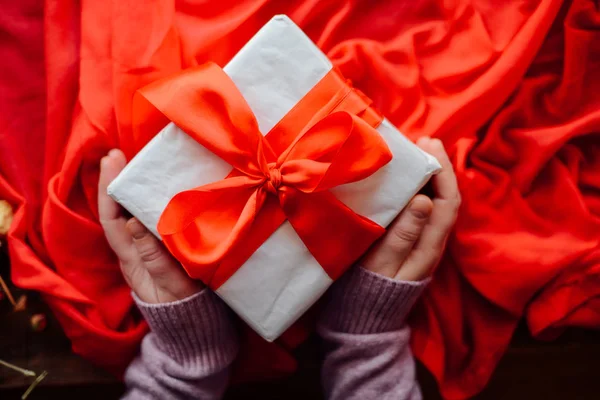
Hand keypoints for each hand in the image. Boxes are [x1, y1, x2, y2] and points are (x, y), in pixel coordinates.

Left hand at [98, 149, 202, 302]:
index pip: (112, 218)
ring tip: (137, 163)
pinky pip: (150, 219)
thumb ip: (154, 257)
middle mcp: (134, 251)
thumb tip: (132, 221)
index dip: (109, 188)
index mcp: (132, 259)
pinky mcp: (164, 250)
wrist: (197, 326)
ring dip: (133, 188)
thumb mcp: (171, 285)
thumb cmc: (185, 307)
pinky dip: (150, 200)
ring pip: (133, 214)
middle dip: (116, 181)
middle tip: (120, 152)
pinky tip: (159, 187)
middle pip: (118, 211)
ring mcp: (148, 250)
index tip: (112, 159)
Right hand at [361, 138, 459, 280]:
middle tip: (424, 140)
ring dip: (428, 177)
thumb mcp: (382, 265)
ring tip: (416, 153)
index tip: (430, 144)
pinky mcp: (407, 247)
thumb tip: (425, 199)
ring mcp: (420, 246)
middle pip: (445, 200)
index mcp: (429, 247)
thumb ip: (404, 235)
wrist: (362, 324)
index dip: (443, 171)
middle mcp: (431, 244)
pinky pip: (420, 211)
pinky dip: (416, 190)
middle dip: (438, 168)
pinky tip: (403, 182)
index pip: (447, 202)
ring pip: (434, 204)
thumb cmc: (367, 294)